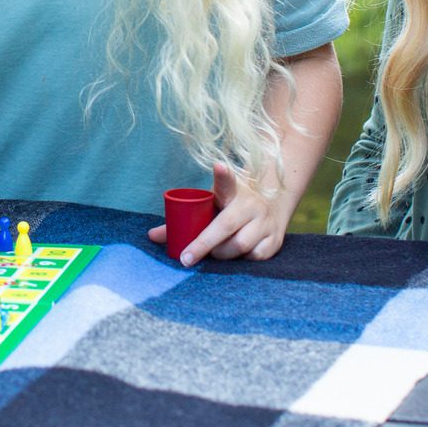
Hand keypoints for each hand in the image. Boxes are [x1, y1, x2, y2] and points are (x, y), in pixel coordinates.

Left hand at [148, 162, 293, 265]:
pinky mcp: (275, 241)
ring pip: (239, 245)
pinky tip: (236, 256)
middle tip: (186, 258)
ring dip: (221, 254)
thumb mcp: (211, 205)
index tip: (218, 166)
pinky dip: (240, 261)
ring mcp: (265, 222)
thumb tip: (152, 236)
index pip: (227, 181)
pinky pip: (253, 257)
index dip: (223, 174)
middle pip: (225, 225)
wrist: (272, 208)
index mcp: (232, 191)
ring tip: (214, 253)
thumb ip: (184, 219)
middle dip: (203, 244)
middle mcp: (251, 204)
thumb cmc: (230, 208)